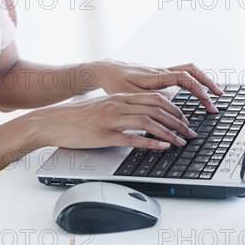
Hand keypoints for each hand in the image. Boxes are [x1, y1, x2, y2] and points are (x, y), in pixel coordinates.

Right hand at [36, 92, 197, 149]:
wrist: (53, 122)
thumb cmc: (78, 118)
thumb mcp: (105, 108)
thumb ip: (125, 110)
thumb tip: (144, 118)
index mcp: (121, 97)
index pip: (156, 98)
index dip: (175, 109)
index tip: (185, 120)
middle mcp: (118, 105)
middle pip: (157, 108)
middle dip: (178, 121)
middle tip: (190, 133)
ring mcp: (111, 120)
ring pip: (148, 122)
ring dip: (169, 132)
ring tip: (181, 142)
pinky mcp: (104, 135)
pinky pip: (132, 138)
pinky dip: (151, 142)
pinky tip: (163, 147)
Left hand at [93, 60, 222, 112]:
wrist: (106, 70)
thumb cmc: (114, 83)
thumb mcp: (128, 94)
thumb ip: (148, 99)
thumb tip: (167, 104)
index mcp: (156, 76)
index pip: (184, 78)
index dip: (198, 89)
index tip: (207, 101)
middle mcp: (162, 72)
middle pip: (191, 71)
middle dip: (207, 83)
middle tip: (218, 98)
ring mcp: (162, 73)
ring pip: (189, 71)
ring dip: (203, 81)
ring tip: (214, 95)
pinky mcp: (160, 76)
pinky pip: (182, 75)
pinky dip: (194, 82)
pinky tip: (198, 92)